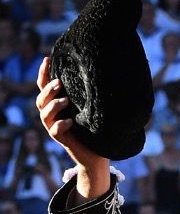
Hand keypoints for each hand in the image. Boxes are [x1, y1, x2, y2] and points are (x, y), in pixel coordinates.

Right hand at [35, 57, 108, 174]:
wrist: (97, 154)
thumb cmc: (95, 128)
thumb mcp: (91, 108)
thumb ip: (89, 94)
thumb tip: (104, 73)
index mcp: (57, 104)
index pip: (45, 86)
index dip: (44, 73)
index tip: (48, 58)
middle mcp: (52, 115)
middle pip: (41, 99)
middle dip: (48, 90)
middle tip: (59, 83)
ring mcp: (55, 127)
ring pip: (45, 114)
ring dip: (53, 105)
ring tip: (65, 101)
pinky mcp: (62, 140)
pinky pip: (55, 131)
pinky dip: (60, 125)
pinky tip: (69, 121)